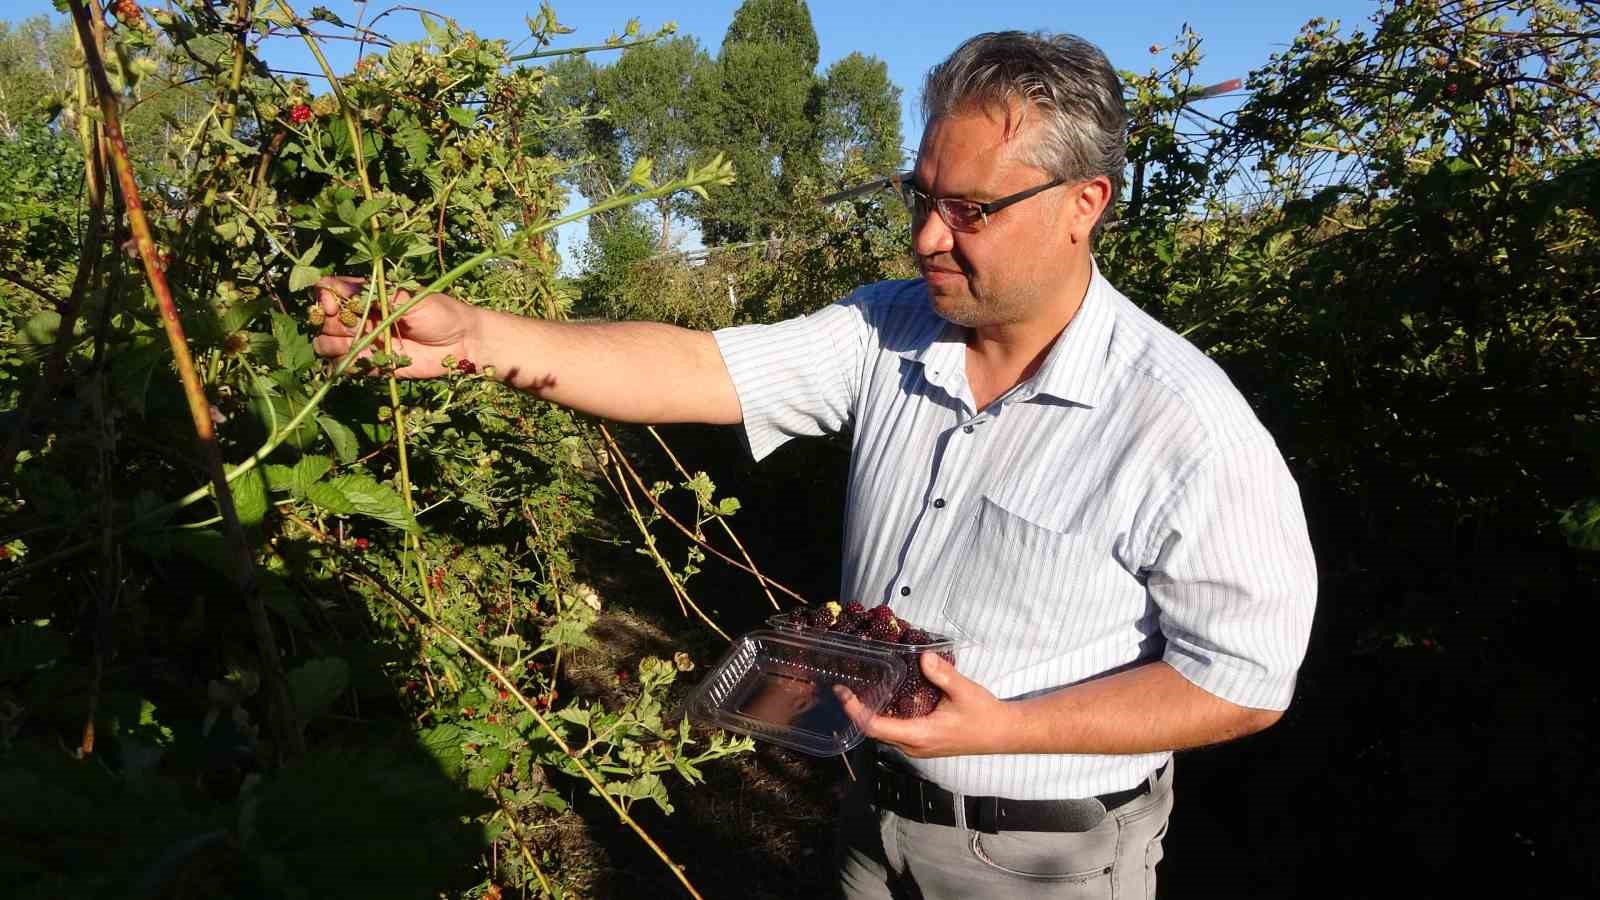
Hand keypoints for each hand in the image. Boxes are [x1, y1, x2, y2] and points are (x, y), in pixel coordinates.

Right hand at [310, 275, 479, 378]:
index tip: (335, 307)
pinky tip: (364, 362)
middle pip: (324, 321)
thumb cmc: (441, 312)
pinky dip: (347, 367)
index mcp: (368, 296)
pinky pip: (346, 368)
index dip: (325, 298)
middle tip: (354, 329)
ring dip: (334, 346)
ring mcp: (365, 342)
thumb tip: (340, 289)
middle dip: (331, 325)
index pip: (329, 291)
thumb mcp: (411, 298)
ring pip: (327, 345)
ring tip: (358, 346)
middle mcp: (362, 318)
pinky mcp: (373, 364)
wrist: (464, 343)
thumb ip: (379, 294)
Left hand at [836, 652, 1018, 757]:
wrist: (1003, 733)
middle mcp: (913, 746)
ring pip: (884, 733)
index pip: (875, 727)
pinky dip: (883, 717)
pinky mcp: (923, 743)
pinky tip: (883, 699)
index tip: (843, 693)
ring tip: (858, 691)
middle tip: (845, 687)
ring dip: (869, 715)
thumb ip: (943, 674)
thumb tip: (923, 657)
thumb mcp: (964, 691)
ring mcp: (918, 747)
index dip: (856, 711)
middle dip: (857, 711)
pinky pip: (895, 732)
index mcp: (918, 735)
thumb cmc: (984, 714)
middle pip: (874, 732)